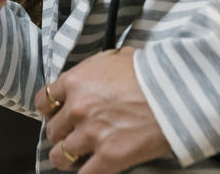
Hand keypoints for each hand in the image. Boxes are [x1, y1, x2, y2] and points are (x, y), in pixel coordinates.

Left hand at [33, 47, 171, 172]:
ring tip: (78, 156)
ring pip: (60, 155)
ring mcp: (91, 135)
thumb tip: (91, 74)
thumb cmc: (150, 73)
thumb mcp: (115, 57)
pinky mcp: (108, 157)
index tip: (56, 114)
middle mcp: (77, 109)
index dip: (50, 110)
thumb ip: (93, 68)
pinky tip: (92, 167)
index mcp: (75, 82)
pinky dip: (86, 172)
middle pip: (52, 130)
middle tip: (73, 134)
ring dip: (68, 156)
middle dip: (62, 133)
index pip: (44, 100)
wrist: (175, 93)